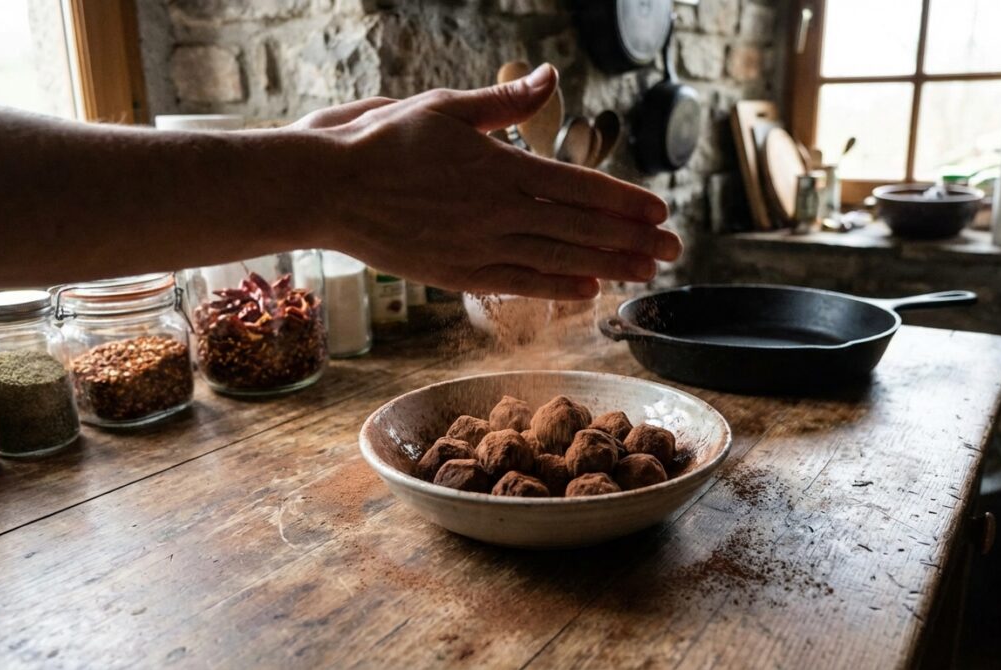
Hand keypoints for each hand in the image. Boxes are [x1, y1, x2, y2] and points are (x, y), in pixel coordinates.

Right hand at [291, 64, 680, 299]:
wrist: (326, 190)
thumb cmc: (383, 142)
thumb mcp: (446, 109)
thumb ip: (506, 103)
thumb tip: (551, 77)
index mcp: (500, 168)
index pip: (580, 187)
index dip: (624, 201)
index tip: (660, 210)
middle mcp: (498, 213)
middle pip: (581, 229)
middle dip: (633, 240)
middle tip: (674, 250)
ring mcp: (478, 248)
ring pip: (558, 259)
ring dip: (608, 266)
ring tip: (646, 272)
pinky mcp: (456, 274)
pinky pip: (518, 284)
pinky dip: (556, 286)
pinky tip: (588, 290)